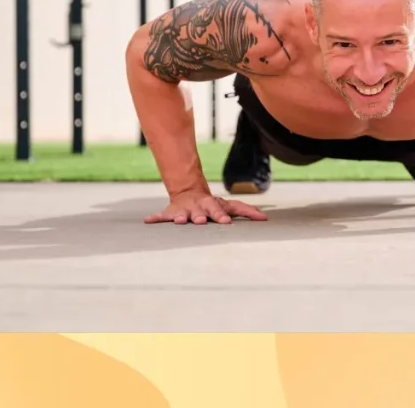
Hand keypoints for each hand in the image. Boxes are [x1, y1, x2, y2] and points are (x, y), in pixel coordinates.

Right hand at [144, 188, 268, 224]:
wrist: (189, 192)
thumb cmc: (214, 205)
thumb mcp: (230, 206)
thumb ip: (247, 211)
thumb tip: (266, 219)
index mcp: (212, 206)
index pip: (219, 210)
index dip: (222, 216)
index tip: (226, 223)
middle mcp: (198, 208)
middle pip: (200, 212)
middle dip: (201, 217)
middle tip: (201, 222)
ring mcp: (184, 210)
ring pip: (182, 214)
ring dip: (180, 218)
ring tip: (179, 221)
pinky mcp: (171, 212)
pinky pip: (162, 216)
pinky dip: (155, 218)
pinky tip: (147, 221)